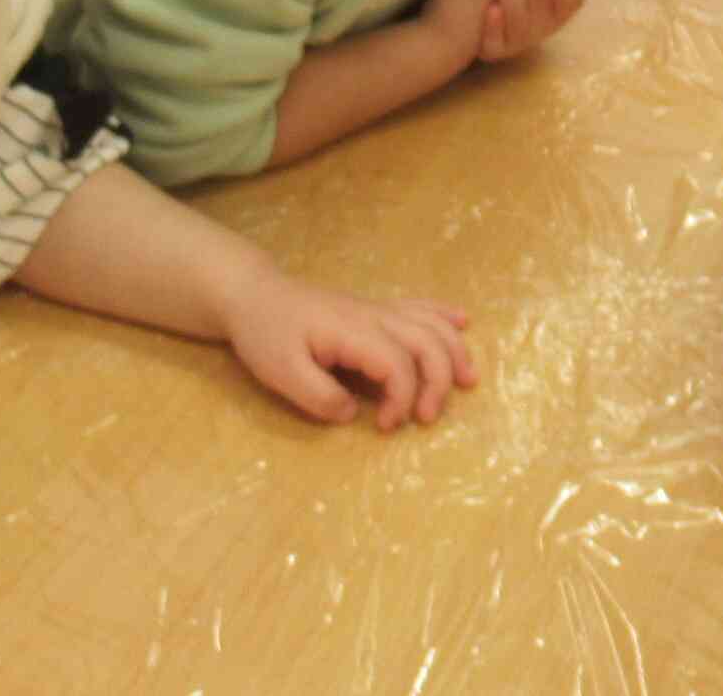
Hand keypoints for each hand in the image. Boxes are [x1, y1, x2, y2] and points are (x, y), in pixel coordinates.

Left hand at [220, 264, 477, 428]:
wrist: (255, 295)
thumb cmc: (266, 333)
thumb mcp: (281, 372)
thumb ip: (317, 396)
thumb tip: (352, 413)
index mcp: (354, 331)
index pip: (397, 363)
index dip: (401, 398)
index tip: (384, 426)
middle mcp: (375, 316)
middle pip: (427, 341)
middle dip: (438, 381)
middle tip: (428, 418)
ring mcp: (378, 310)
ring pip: (431, 323)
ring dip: (454, 351)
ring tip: (467, 381)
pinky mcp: (375, 309)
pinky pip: (420, 306)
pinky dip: (445, 315)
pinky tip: (464, 323)